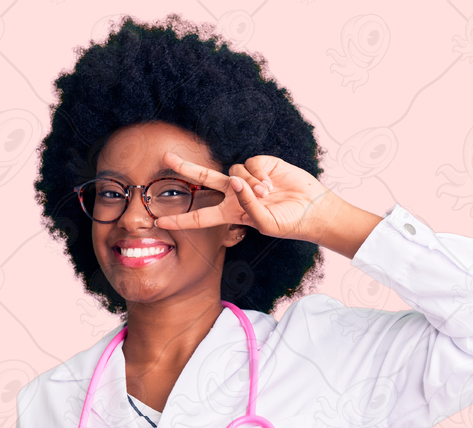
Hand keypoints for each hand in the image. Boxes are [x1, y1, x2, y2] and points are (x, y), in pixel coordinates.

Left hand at [153, 151, 342, 243]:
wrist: (312, 209)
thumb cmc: (288, 223)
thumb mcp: (265, 224)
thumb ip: (248, 206)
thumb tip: (237, 182)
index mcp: (232, 213)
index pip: (201, 216)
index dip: (181, 220)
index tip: (160, 222)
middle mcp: (235, 193)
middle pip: (204, 178)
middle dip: (185, 168)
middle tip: (166, 157)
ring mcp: (247, 178)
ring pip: (233, 172)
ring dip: (249, 185)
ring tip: (268, 194)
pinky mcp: (262, 164)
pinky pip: (249, 165)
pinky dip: (258, 176)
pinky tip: (272, 185)